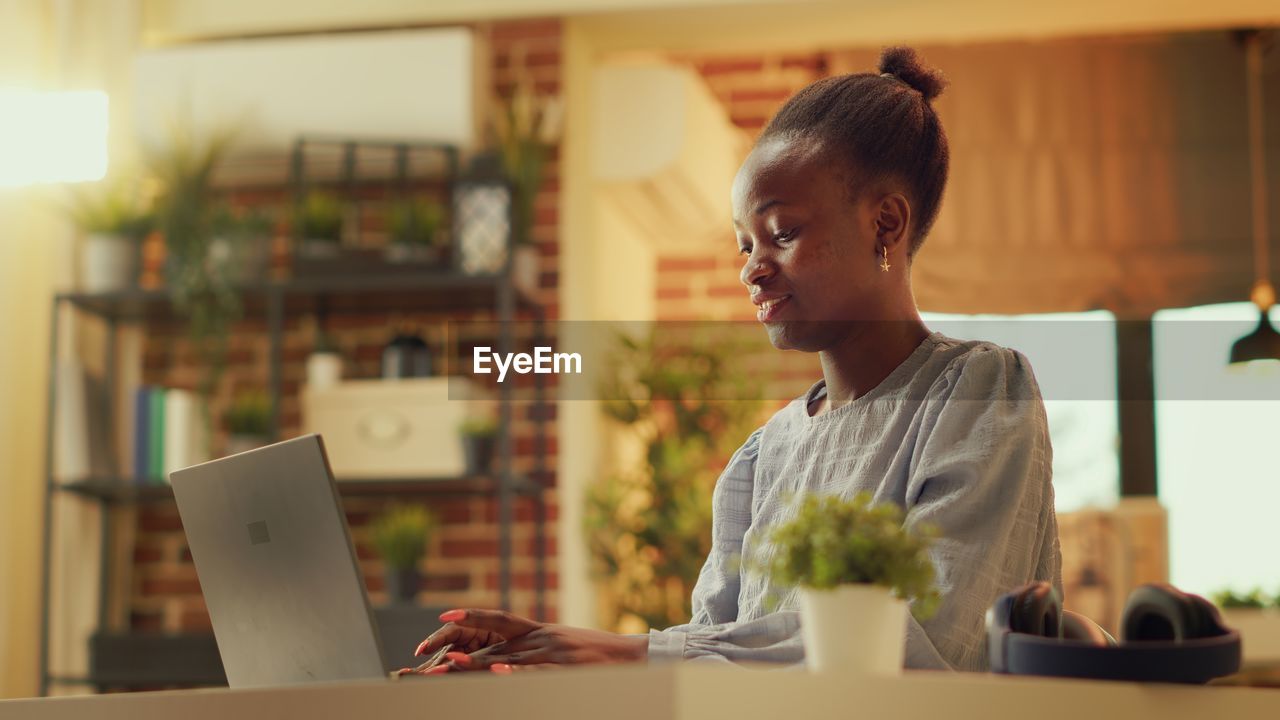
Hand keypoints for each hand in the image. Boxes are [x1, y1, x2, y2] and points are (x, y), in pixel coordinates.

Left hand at [430, 609, 647, 673]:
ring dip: (474, 664)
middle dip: (459, 652)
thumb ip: (537, 650)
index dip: (470, 617)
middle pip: (492, 643)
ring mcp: (552, 651)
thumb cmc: (600, 655)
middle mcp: (540, 637)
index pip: (497, 620)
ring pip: (505, 657)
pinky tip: (495, 673)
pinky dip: (514, 671)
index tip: (443, 616)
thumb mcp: (564, 648)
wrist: (635, 655)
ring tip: (446, 666)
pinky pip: (534, 670)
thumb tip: (510, 660)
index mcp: (538, 631)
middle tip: (428, 662)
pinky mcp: (565, 666)